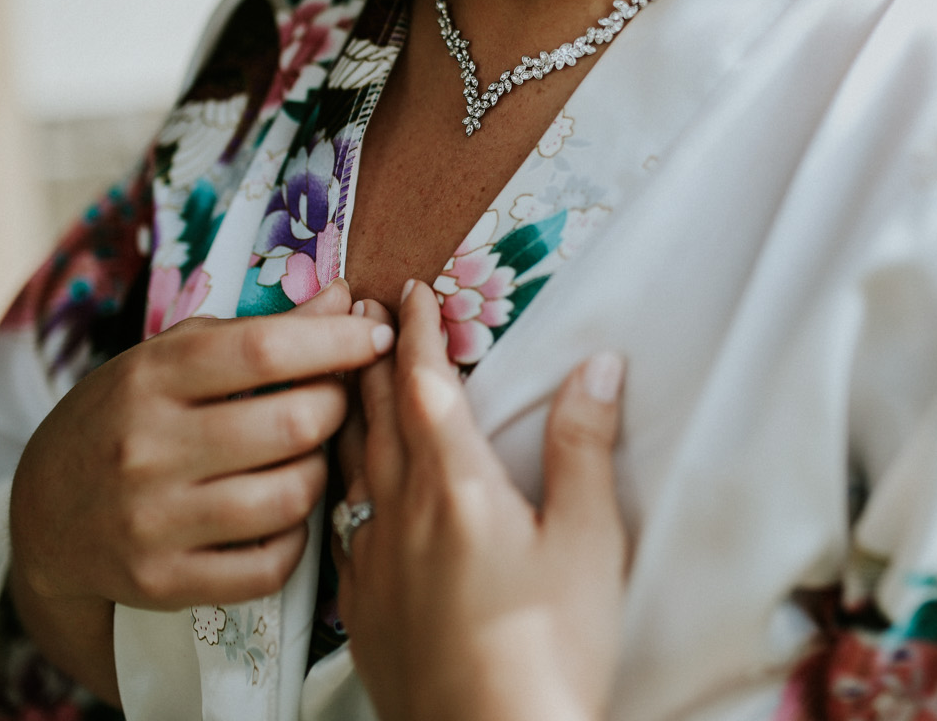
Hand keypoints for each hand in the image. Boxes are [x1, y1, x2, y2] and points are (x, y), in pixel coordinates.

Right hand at [10, 279, 394, 610]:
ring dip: (322, 472)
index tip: (378, 333)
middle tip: (337, 401)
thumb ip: (258, 331)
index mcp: (150, 377)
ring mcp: (153, 521)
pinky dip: (296, 538)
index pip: (265, 350)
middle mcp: (147, 447)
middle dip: (338, 406)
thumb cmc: (125, 417)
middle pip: (293, 423)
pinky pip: (270, 565)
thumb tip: (343, 296)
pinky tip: (284, 513)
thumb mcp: (172, 359)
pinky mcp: (163, 582)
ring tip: (308, 457)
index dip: (338, 339)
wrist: (41, 515)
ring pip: (292, 496)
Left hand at [335, 282, 627, 720]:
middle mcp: (401, 513)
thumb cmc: (548, 647)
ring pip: (350, 464)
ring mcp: (373, 562)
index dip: (417, 332)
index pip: (425, 386)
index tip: (410, 290)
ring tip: (343, 379)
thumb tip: (596, 365)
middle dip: (369, 356)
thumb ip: (583, 448)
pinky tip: (347, 489)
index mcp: (456, 486)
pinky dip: (342, 481)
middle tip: (359, 311)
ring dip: (347, 410)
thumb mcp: (587, 542)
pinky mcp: (364, 608)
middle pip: (375, 414)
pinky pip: (341, 521)